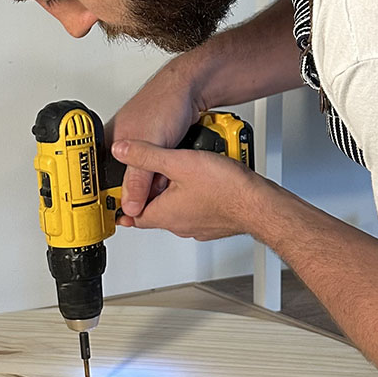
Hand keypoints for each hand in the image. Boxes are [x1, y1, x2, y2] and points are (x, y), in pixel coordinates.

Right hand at [106, 67, 204, 217]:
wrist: (192, 90)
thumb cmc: (164, 104)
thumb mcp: (151, 146)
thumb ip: (138, 179)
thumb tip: (130, 206)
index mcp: (110, 143)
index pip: (101, 179)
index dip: (109, 197)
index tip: (118, 213)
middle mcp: (122, 146)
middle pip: (124, 183)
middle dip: (140, 191)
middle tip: (150, 189)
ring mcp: (140, 148)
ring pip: (143, 179)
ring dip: (154, 184)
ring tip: (162, 178)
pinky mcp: (156, 149)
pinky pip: (156, 172)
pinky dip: (164, 176)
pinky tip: (172, 171)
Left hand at [110, 139, 263, 240]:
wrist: (260, 203)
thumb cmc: (226, 189)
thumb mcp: (178, 162)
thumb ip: (147, 155)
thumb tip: (121, 151)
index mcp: (164, 214)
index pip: (132, 214)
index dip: (124, 202)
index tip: (117, 196)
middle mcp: (179, 224)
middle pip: (154, 210)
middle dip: (151, 194)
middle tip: (149, 176)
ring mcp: (198, 225)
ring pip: (177, 209)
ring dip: (174, 194)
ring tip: (179, 172)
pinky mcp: (214, 222)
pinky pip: (197, 210)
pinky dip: (194, 197)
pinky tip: (202, 181)